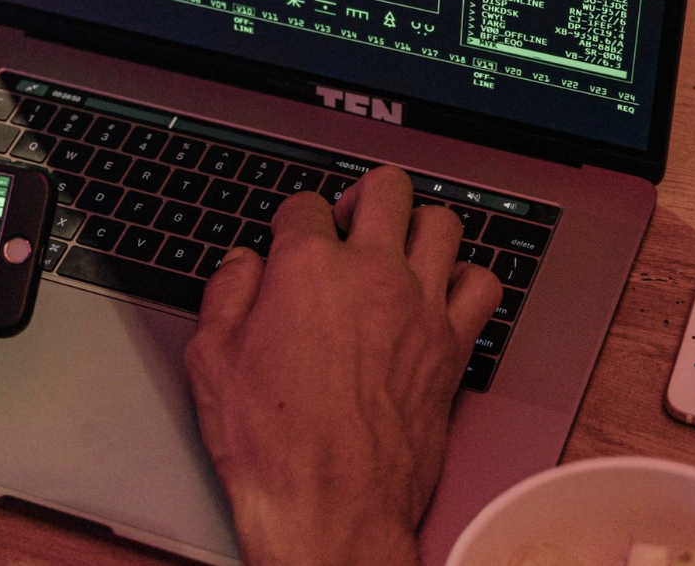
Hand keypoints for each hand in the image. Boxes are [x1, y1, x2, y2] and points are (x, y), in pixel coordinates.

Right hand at [185, 166, 501, 565]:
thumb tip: (242, 264)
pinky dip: (466, 280)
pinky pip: (481, 285)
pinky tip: (442, 294)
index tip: (290, 239)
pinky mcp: (452, 345)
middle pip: (386, 189)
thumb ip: (226, 295)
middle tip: (351, 222)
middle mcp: (372, 274)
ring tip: (399, 248)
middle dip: (364, 195)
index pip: (305, 205)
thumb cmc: (273, 444)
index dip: (292, 221)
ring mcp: (420, 306)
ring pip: (441, 224)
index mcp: (308, 269)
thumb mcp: (212, 361)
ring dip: (418, 228)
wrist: (330, 506)